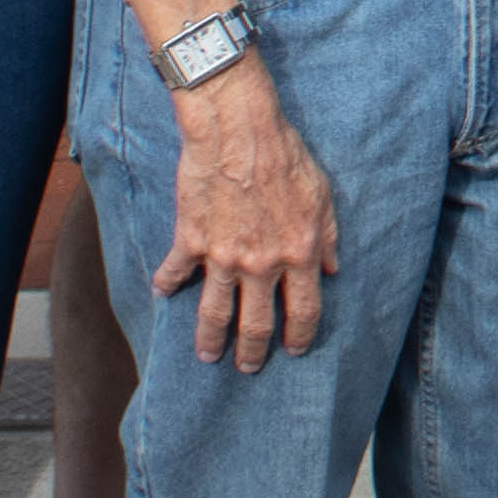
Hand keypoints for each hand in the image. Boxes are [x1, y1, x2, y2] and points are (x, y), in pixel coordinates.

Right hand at [152, 57, 338, 372]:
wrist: (239, 130)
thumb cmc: (286, 155)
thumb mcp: (323, 195)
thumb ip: (328, 236)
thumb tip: (333, 269)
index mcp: (299, 253)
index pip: (304, 310)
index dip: (300, 335)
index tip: (294, 349)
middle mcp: (262, 264)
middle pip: (257, 324)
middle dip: (253, 353)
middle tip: (248, 368)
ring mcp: (224, 256)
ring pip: (215, 313)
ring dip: (211, 339)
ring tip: (208, 355)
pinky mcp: (191, 241)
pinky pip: (176, 273)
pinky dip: (168, 285)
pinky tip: (164, 293)